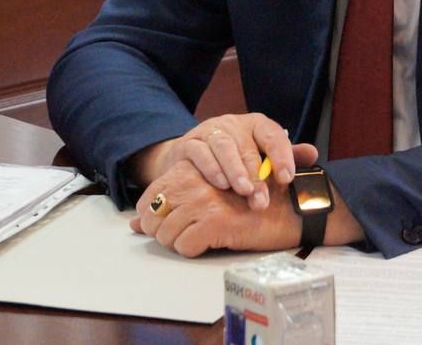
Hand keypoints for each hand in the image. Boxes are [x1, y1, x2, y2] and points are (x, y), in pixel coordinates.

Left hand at [131, 160, 301, 256]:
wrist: (287, 206)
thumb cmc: (246, 201)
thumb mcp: (206, 195)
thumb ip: (168, 204)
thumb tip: (133, 225)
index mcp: (190, 169)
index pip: (150, 197)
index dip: (152, 218)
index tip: (167, 225)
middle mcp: (193, 182)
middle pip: (153, 218)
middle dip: (163, 233)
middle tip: (185, 235)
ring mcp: (203, 202)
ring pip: (166, 236)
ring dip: (179, 243)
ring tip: (200, 239)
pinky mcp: (215, 222)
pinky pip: (186, 247)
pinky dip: (194, 251)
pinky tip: (210, 244)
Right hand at [134, 113, 317, 209]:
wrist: (192, 159)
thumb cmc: (235, 159)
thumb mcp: (261, 155)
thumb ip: (285, 155)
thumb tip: (313, 153)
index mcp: (256, 125)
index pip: (272, 134)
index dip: (281, 155)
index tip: (286, 179)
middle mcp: (233, 124)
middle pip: (248, 146)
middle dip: (257, 175)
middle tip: (262, 201)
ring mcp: (210, 131)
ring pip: (224, 146)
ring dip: (235, 169)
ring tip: (243, 191)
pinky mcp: (189, 143)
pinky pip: (200, 153)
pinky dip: (211, 168)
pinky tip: (221, 184)